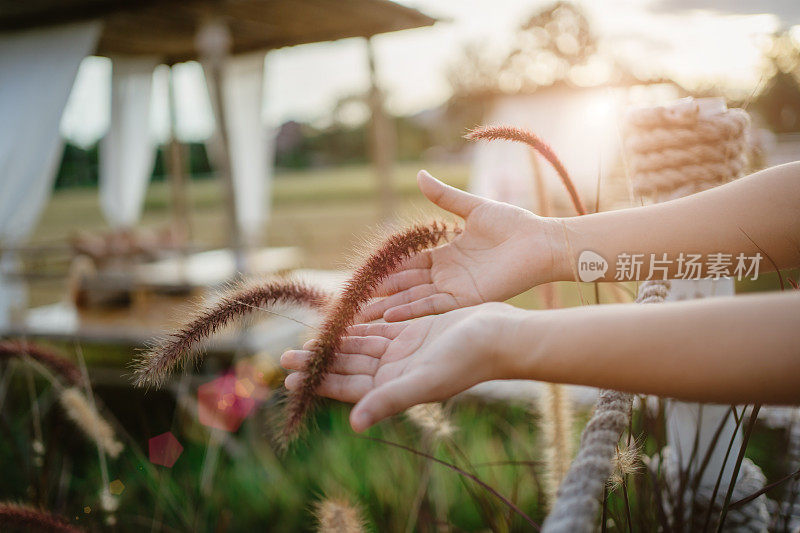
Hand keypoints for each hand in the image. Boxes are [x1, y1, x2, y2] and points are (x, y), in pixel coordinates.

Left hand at [281, 303, 517, 431]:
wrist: (498, 336)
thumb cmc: (466, 361)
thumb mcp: (425, 381)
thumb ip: (389, 401)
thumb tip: (355, 425)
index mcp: (394, 387)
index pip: (348, 387)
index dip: (319, 382)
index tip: (291, 378)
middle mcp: (394, 372)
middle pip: (347, 367)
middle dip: (318, 362)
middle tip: (285, 358)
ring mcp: (402, 352)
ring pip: (358, 348)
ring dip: (333, 345)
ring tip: (306, 342)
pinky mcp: (411, 333)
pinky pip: (376, 331)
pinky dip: (357, 328)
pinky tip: (339, 324)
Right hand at [359, 170, 559, 322]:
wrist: (540, 242)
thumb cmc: (513, 223)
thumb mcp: (473, 207)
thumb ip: (444, 196)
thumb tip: (419, 174)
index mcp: (447, 254)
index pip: (409, 263)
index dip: (387, 268)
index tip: (364, 273)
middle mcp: (447, 275)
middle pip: (406, 284)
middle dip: (381, 293)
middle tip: (354, 300)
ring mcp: (455, 288)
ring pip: (414, 298)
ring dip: (389, 306)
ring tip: (362, 314)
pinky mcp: (466, 299)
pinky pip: (432, 307)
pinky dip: (411, 311)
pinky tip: (388, 315)